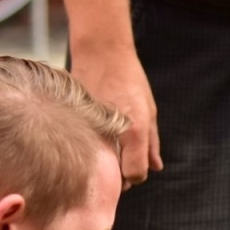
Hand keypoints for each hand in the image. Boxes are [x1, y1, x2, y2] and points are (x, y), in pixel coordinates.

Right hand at [70, 45, 162, 187]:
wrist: (100, 53)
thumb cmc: (129, 79)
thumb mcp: (149, 111)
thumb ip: (151, 144)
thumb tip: (155, 167)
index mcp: (134, 133)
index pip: (135, 175)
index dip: (137, 175)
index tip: (134, 165)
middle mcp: (110, 135)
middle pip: (113, 175)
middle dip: (118, 173)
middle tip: (119, 156)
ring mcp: (89, 131)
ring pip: (96, 165)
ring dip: (102, 162)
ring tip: (105, 143)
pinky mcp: (73, 125)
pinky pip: (82, 148)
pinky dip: (87, 148)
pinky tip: (90, 134)